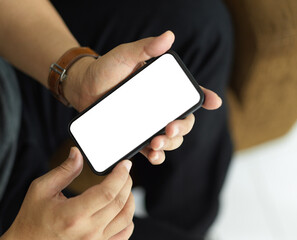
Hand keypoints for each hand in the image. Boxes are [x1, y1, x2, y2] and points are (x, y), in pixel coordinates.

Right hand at [0, 148, 134, 239]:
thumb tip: (78, 153)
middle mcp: (87, 231)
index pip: (108, 192)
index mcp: (73, 215)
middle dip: (126, 182)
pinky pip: (123, 234)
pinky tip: (122, 208)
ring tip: (124, 186)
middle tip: (124, 171)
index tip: (125, 164)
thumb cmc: (32, 219)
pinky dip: (128, 219)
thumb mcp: (41, 189)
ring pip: (126, 218)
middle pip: (120, 203)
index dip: (120, 175)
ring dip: (130, 199)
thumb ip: (64, 170)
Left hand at [65, 31, 221, 164]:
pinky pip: (151, 149)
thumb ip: (145, 48)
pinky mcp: (136, 136)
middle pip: (183, 121)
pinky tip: (152, 155)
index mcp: (161, 88)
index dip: (204, 98)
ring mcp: (148, 123)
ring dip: (170, 144)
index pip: (187, 94)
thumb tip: (168, 36)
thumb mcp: (125, 55)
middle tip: (169, 129)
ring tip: (157, 143)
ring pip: (170, 138)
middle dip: (182, 128)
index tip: (213, 102)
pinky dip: (156, 155)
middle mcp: (159, 107)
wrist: (82, 87)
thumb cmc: (105, 69)